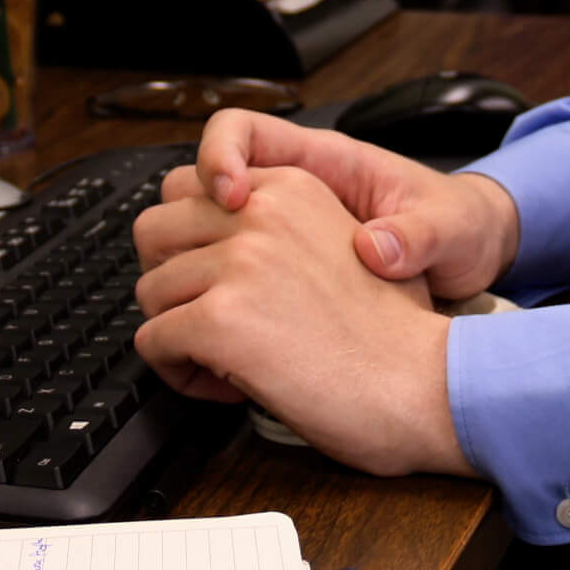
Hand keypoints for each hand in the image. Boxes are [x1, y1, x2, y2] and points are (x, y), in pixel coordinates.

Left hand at [134, 165, 474, 477]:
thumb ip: (287, 225)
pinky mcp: (222, 318)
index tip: (211, 272)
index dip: (190, 235)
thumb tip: (222, 242)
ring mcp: (240, 262)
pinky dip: (180, 374)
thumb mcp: (350, 238)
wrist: (421, 381)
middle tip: (208, 316)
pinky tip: (229, 385)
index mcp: (290, 185)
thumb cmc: (393, 330)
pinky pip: (153, 343)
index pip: (188, 184)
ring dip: (176, 331)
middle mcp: (260, 212)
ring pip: (148, 291)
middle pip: (153, 229)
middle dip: (170, 278)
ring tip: (224, 358)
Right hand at [159, 108, 521, 299]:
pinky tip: (230, 340)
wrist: (471, 258)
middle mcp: (289, 194)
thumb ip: (419, 234)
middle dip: (184, 221)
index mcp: (323, 163)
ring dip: (188, 269)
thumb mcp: (450, 228)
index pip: (241, 130)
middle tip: (197, 267)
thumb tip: (376, 246)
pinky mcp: (276, 278)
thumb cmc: (459, 227)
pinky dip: (211, 307)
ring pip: (195, 234)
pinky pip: (219, 282)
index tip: (230, 200)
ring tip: (203, 309)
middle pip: (196, 184)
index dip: (219, 156)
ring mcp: (277, 236)